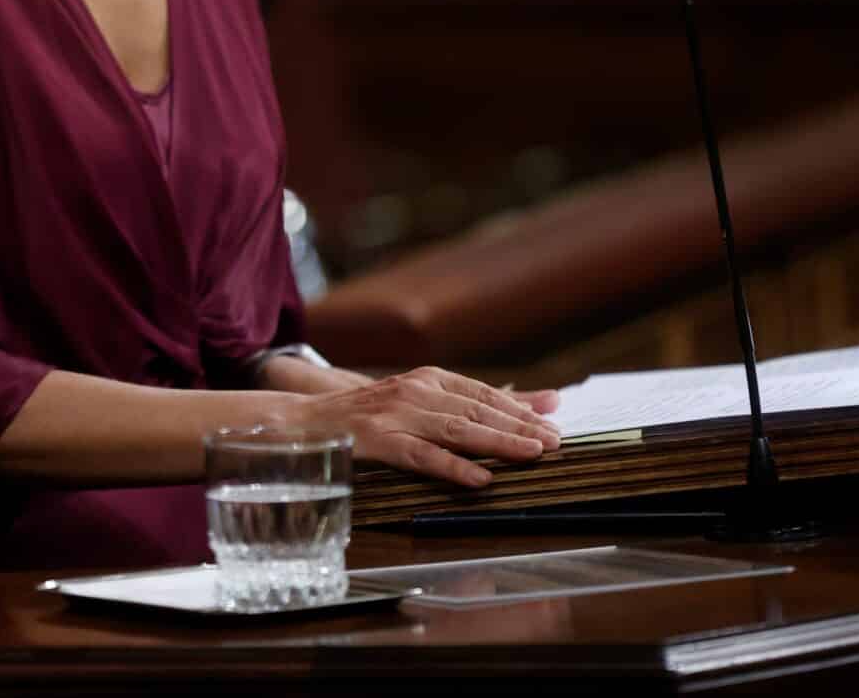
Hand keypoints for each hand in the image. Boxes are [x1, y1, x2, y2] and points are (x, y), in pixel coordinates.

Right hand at [288, 367, 560, 487]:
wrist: (305, 421)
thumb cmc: (369, 416)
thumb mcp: (422, 401)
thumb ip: (479, 402)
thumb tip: (547, 399)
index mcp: (428, 379)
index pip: (484, 394)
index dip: (520, 410)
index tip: (554, 425)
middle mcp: (414, 391)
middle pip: (475, 410)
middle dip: (518, 427)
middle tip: (554, 443)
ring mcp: (395, 415)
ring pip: (455, 429)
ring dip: (496, 443)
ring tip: (530, 455)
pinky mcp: (377, 441)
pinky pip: (420, 456)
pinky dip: (452, 467)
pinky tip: (478, 478)